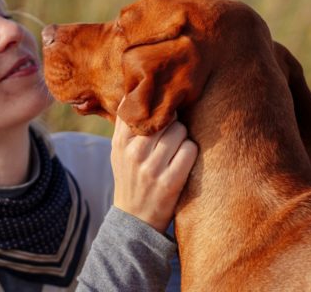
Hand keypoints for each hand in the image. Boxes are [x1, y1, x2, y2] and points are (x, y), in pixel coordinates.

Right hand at [110, 111, 198, 232]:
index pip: (140, 108)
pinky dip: (191, 151)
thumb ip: (126, 124)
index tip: (162, 107)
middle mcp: (134, 153)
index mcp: (120, 142)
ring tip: (176, 148)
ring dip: (183, 137)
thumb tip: (135, 91)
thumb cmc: (130, 178)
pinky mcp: (170, 183)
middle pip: (166, 118)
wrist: (135, 220)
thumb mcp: (119, 151)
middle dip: (173, 122)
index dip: (155, 105)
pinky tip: (184, 160)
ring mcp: (152, 169)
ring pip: (180, 131)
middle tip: (171, 133)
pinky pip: (190, 150)